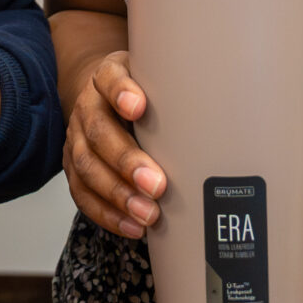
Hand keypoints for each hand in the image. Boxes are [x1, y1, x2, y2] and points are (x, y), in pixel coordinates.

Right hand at [63, 50, 162, 238]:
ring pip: (87, 168)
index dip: (120, 92)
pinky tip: (132, 225)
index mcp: (108, 77)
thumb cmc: (144, 93)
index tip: (138, 107)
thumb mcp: (159, 80)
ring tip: (148, 214)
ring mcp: (76, 138)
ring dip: (118, 195)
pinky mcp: (73, 167)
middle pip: (98, 131)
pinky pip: (82, 193)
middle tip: (157, 185)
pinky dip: (107, 213)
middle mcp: (88, 106)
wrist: (105, 99)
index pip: (108, 77)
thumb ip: (180, 90)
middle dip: (126, 161)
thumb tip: (228, 115)